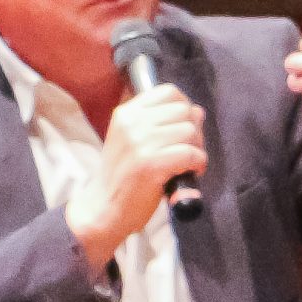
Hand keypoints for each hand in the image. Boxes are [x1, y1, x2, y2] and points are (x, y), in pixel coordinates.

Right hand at [67, 82, 207, 267]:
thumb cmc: (124, 175)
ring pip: (190, 131)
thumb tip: (198, 111)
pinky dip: (198, 164)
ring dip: (197, 149)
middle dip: (194, 131)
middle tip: (186, 151)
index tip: (182, 128)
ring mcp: (140, 143)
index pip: (169, 92)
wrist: (103, 209)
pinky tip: (188, 173)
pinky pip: (192, 154)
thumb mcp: (135, 140)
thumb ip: (164, 123)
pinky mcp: (151, 165)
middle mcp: (132, 123)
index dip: (184, 108)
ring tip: (185, 164)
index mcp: (126, 113)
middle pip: (185, 111)